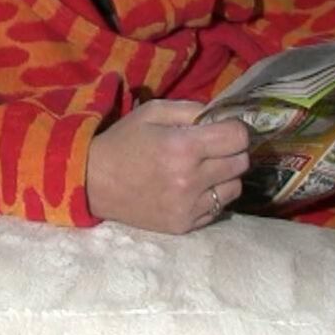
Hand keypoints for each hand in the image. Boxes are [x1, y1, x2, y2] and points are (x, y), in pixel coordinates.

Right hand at [86, 100, 251, 233]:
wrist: (92, 182)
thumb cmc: (123, 142)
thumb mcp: (153, 112)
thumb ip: (191, 110)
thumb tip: (222, 116)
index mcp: (184, 147)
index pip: (238, 138)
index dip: (235, 129)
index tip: (223, 129)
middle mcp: (191, 180)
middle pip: (241, 163)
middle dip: (231, 151)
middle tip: (213, 148)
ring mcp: (188, 207)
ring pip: (234, 188)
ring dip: (224, 176)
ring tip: (202, 170)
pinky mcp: (184, 225)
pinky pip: (217, 209)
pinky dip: (210, 197)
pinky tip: (191, 189)